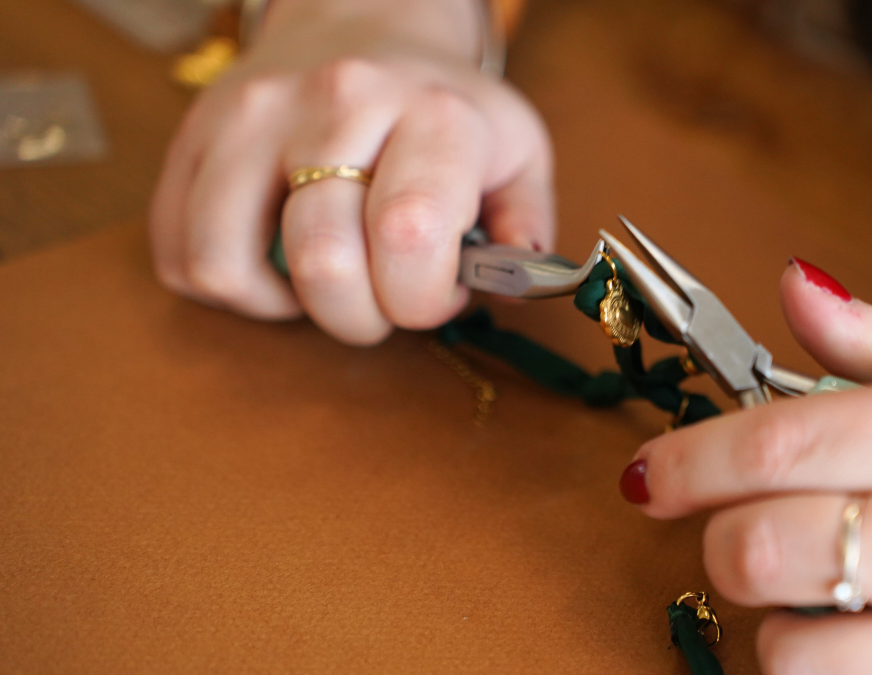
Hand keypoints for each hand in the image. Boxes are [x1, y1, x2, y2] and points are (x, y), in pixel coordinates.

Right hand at [149, 0, 553, 343]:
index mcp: (432, 114)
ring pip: (223, 261)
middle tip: (379, 299)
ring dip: (275, 305)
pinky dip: (222, 284)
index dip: (421, 299)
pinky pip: (176, 250)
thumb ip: (527, 226)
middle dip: (357, 316)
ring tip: (318, 282)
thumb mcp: (517, 155)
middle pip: (321, 260)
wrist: (366, 28)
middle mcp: (337, 102)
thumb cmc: (444, 112)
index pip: (410, 235)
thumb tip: (511, 285)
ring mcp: (253, 113)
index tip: (435, 293)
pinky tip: (269, 263)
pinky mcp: (195, 132)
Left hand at [621, 259, 871, 673]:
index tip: (648, 473)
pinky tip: (863, 645)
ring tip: (821, 596)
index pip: (782, 441)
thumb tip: (793, 286)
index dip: (690, 459)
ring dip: (775, 622)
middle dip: (720, 539)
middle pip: (763, 547)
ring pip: (791, 649)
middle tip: (739, 528)